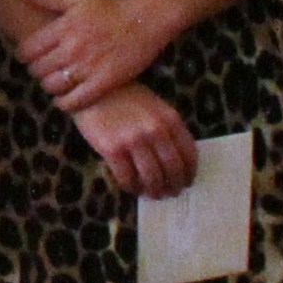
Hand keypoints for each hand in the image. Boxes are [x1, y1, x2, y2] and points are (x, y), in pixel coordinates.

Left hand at [8, 0, 165, 115]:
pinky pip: (74, 100)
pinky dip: (65, 103)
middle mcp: (71, 48)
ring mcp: (87, 67)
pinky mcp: (102, 82)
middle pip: (37, 70)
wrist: (145, 21)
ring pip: (52, 86)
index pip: (27, 50)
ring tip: (55, 83)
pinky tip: (65, 100)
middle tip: (43, 71)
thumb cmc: (110, 9)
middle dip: (37, 71)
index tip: (29, 58)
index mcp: (63, 28)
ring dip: (49, 87)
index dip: (24, 56)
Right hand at [69, 80, 198, 200]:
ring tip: (152, 193)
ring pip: (152, 178)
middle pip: (172, 170)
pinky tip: (132, 187)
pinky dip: (132, 187)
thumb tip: (176, 163)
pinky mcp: (112, 149)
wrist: (93, 89)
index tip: (187, 182)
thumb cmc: (125, 98)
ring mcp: (134, 140)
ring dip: (154, 191)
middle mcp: (155, 131)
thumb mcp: (155, 108)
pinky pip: (127, 178)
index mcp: (170, 119)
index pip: (189, 154)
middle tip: (169, 193)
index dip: (189, 173)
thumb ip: (167, 130)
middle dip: (173, 186)